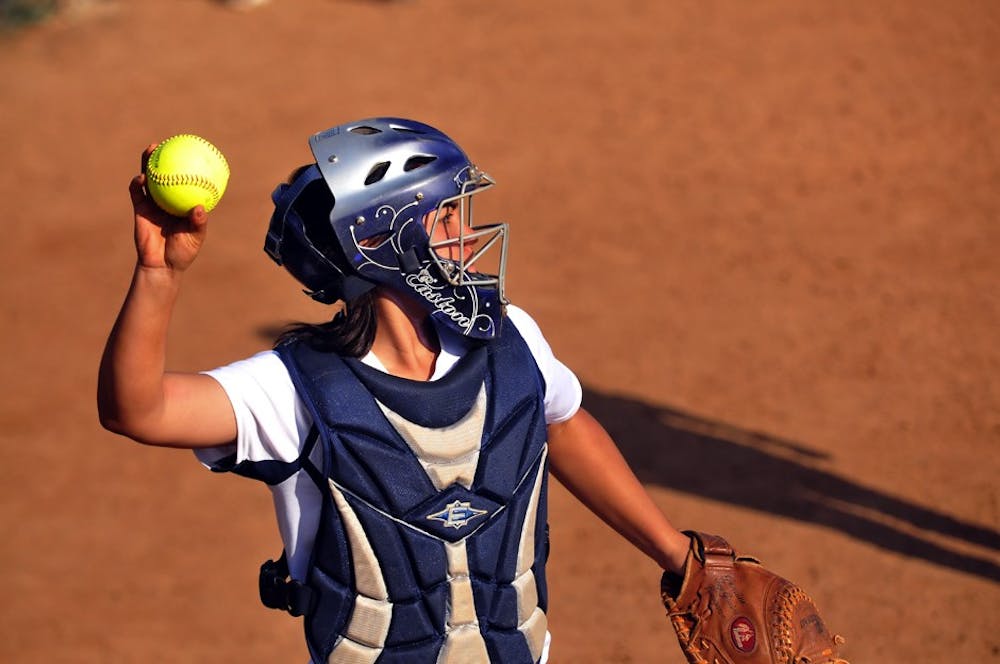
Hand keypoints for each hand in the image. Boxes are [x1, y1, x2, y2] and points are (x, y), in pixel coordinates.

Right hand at [128, 143, 208, 271]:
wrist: (162, 265)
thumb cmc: (183, 252)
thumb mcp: (195, 238)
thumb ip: (198, 223)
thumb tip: (199, 207)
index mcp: (183, 203)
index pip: (187, 180)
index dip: (190, 167)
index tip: (196, 152)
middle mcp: (169, 199)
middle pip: (167, 173)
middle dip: (168, 156)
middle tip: (172, 142)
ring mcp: (153, 203)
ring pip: (150, 177)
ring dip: (149, 162)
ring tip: (152, 149)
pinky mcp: (139, 209)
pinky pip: (137, 192)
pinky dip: (138, 183)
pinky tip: (141, 177)